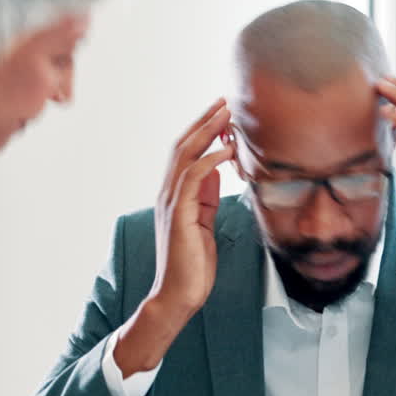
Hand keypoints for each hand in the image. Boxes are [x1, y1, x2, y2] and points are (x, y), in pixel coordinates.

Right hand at [150, 98, 235, 317]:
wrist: (179, 294)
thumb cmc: (193, 264)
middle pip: (183, 145)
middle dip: (204, 121)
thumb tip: (217, 172)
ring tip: (227, 116)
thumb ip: (206, 197)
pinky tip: (227, 151)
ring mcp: (170, 202)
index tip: (222, 113)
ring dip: (207, 133)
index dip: (202, 130)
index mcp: (174, 195)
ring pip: (185, 155)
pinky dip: (210, 160)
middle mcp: (167, 193)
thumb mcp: (204, 223)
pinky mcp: (178, 214)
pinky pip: (192, 178)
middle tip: (224, 101)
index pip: (186, 152)